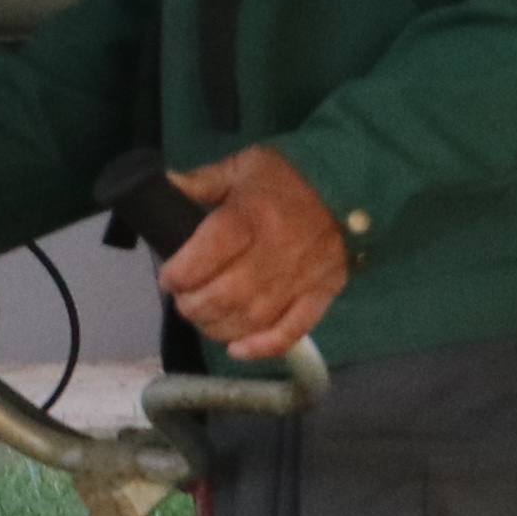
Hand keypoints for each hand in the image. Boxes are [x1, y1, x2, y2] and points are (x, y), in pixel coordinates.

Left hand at [160, 146, 348, 359]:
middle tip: (185, 300)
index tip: (169, 277)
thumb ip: (202, 181)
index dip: (179, 274)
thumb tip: (164, 186)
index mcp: (251, 216)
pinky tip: (238, 350)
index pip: (206, 256)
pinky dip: (263, 347)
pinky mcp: (320, 295)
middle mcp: (275, 252)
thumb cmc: (290, 176)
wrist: (353, 184)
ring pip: (252, 319)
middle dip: (193, 305)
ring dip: (218, 328)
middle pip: (225, 295)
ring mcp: (300, 279)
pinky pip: (292, 331)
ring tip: (205, 318)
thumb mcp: (243, 166)